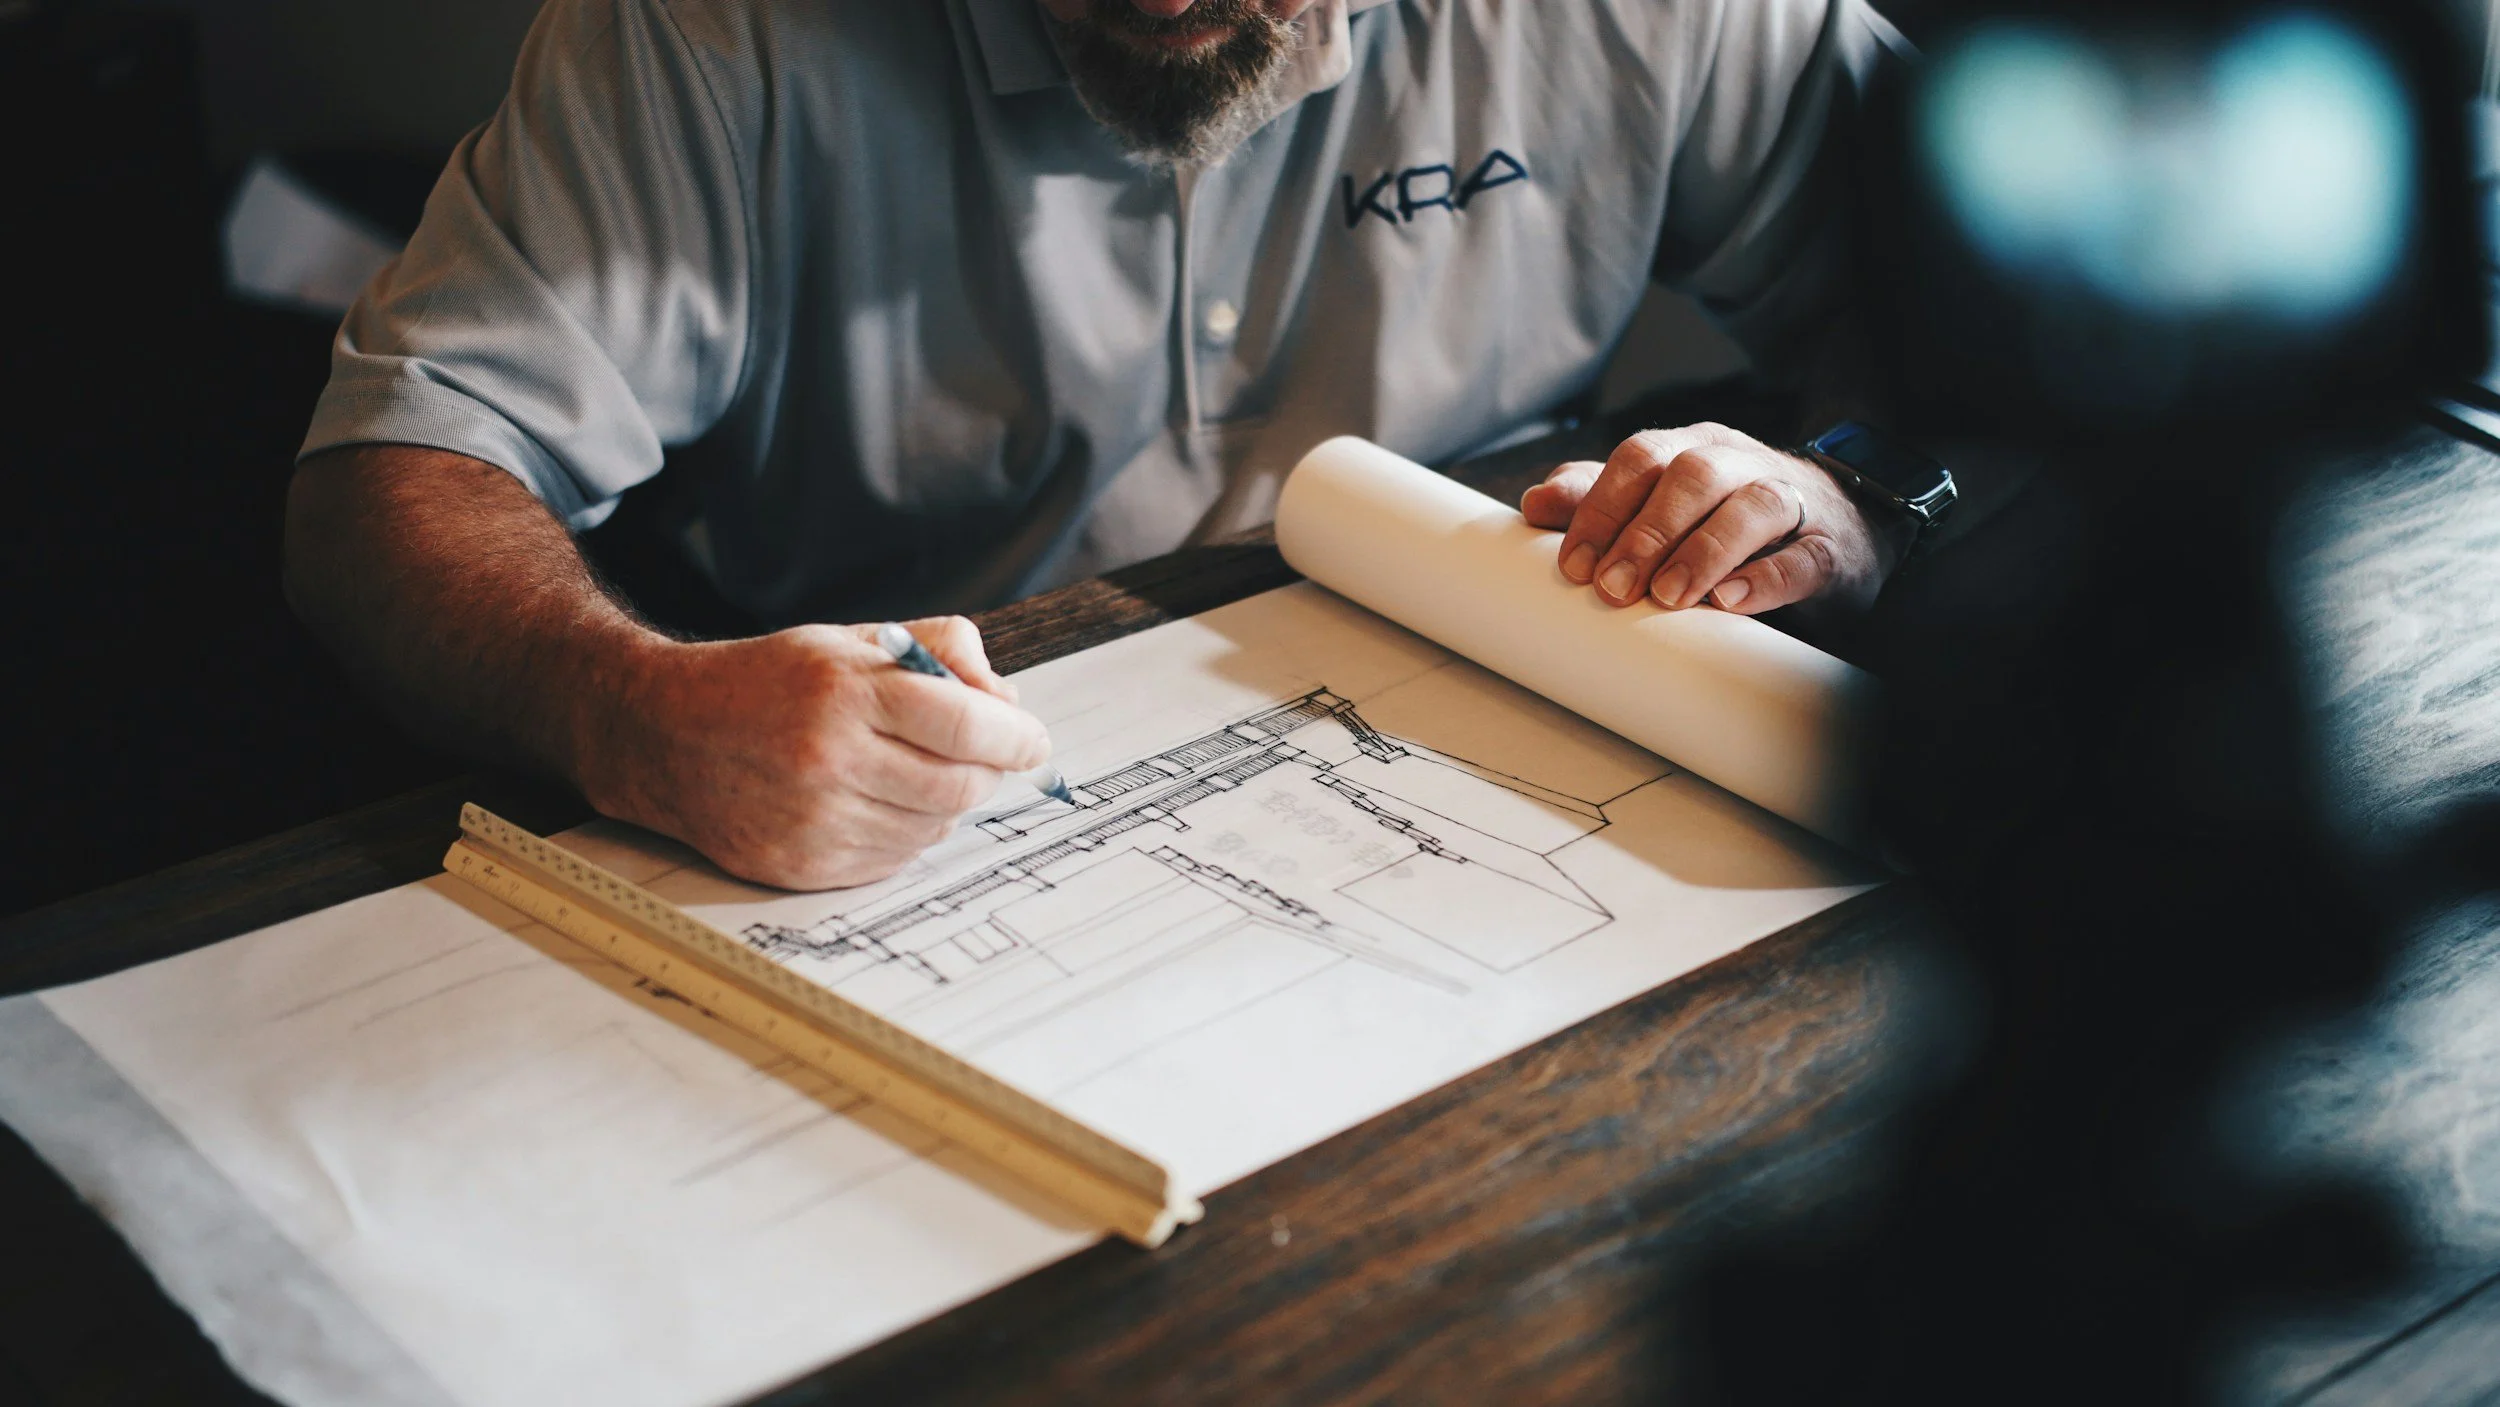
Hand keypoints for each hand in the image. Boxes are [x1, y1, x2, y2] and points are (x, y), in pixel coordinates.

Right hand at [577, 617, 1051, 890]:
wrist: (665, 735)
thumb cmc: (768, 682)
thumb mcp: (849, 640)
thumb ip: (938, 650)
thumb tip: (1007, 699)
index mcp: (844, 691)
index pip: (966, 724)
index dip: (1015, 736)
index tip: (1033, 740)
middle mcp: (829, 759)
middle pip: (961, 785)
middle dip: (987, 770)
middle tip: (980, 755)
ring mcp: (815, 820)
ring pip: (933, 828)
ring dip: (945, 803)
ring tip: (911, 772)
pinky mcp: (803, 866)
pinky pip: (895, 860)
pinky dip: (906, 834)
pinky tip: (878, 803)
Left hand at [1521, 423, 1906, 616]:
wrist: (1836, 530)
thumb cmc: (1725, 518)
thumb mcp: (1660, 504)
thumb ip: (1600, 500)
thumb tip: (1533, 504)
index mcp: (1691, 448)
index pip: (1641, 459)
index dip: (1602, 507)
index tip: (1573, 565)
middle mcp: (1740, 463)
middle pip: (1692, 476)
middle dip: (1645, 532)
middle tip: (1612, 587)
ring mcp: (1790, 501)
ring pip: (1751, 505)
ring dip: (1702, 551)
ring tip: (1667, 597)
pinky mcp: (1827, 548)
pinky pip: (1802, 556)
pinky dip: (1765, 578)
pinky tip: (1731, 602)